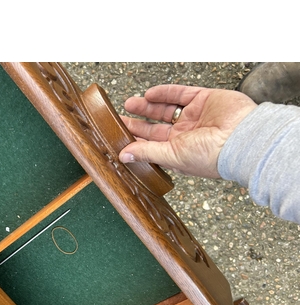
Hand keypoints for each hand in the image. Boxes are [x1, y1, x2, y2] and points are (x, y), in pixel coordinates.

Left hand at [119, 85, 256, 177]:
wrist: (242, 138)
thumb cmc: (212, 155)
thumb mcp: (172, 155)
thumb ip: (147, 152)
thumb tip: (123, 156)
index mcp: (178, 152)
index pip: (151, 145)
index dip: (135, 139)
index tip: (118, 134)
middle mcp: (186, 135)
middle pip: (156, 127)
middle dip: (138, 122)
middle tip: (119, 117)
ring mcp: (195, 117)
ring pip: (165, 109)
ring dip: (147, 106)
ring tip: (130, 103)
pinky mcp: (203, 99)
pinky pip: (180, 94)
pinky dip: (164, 93)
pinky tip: (149, 94)